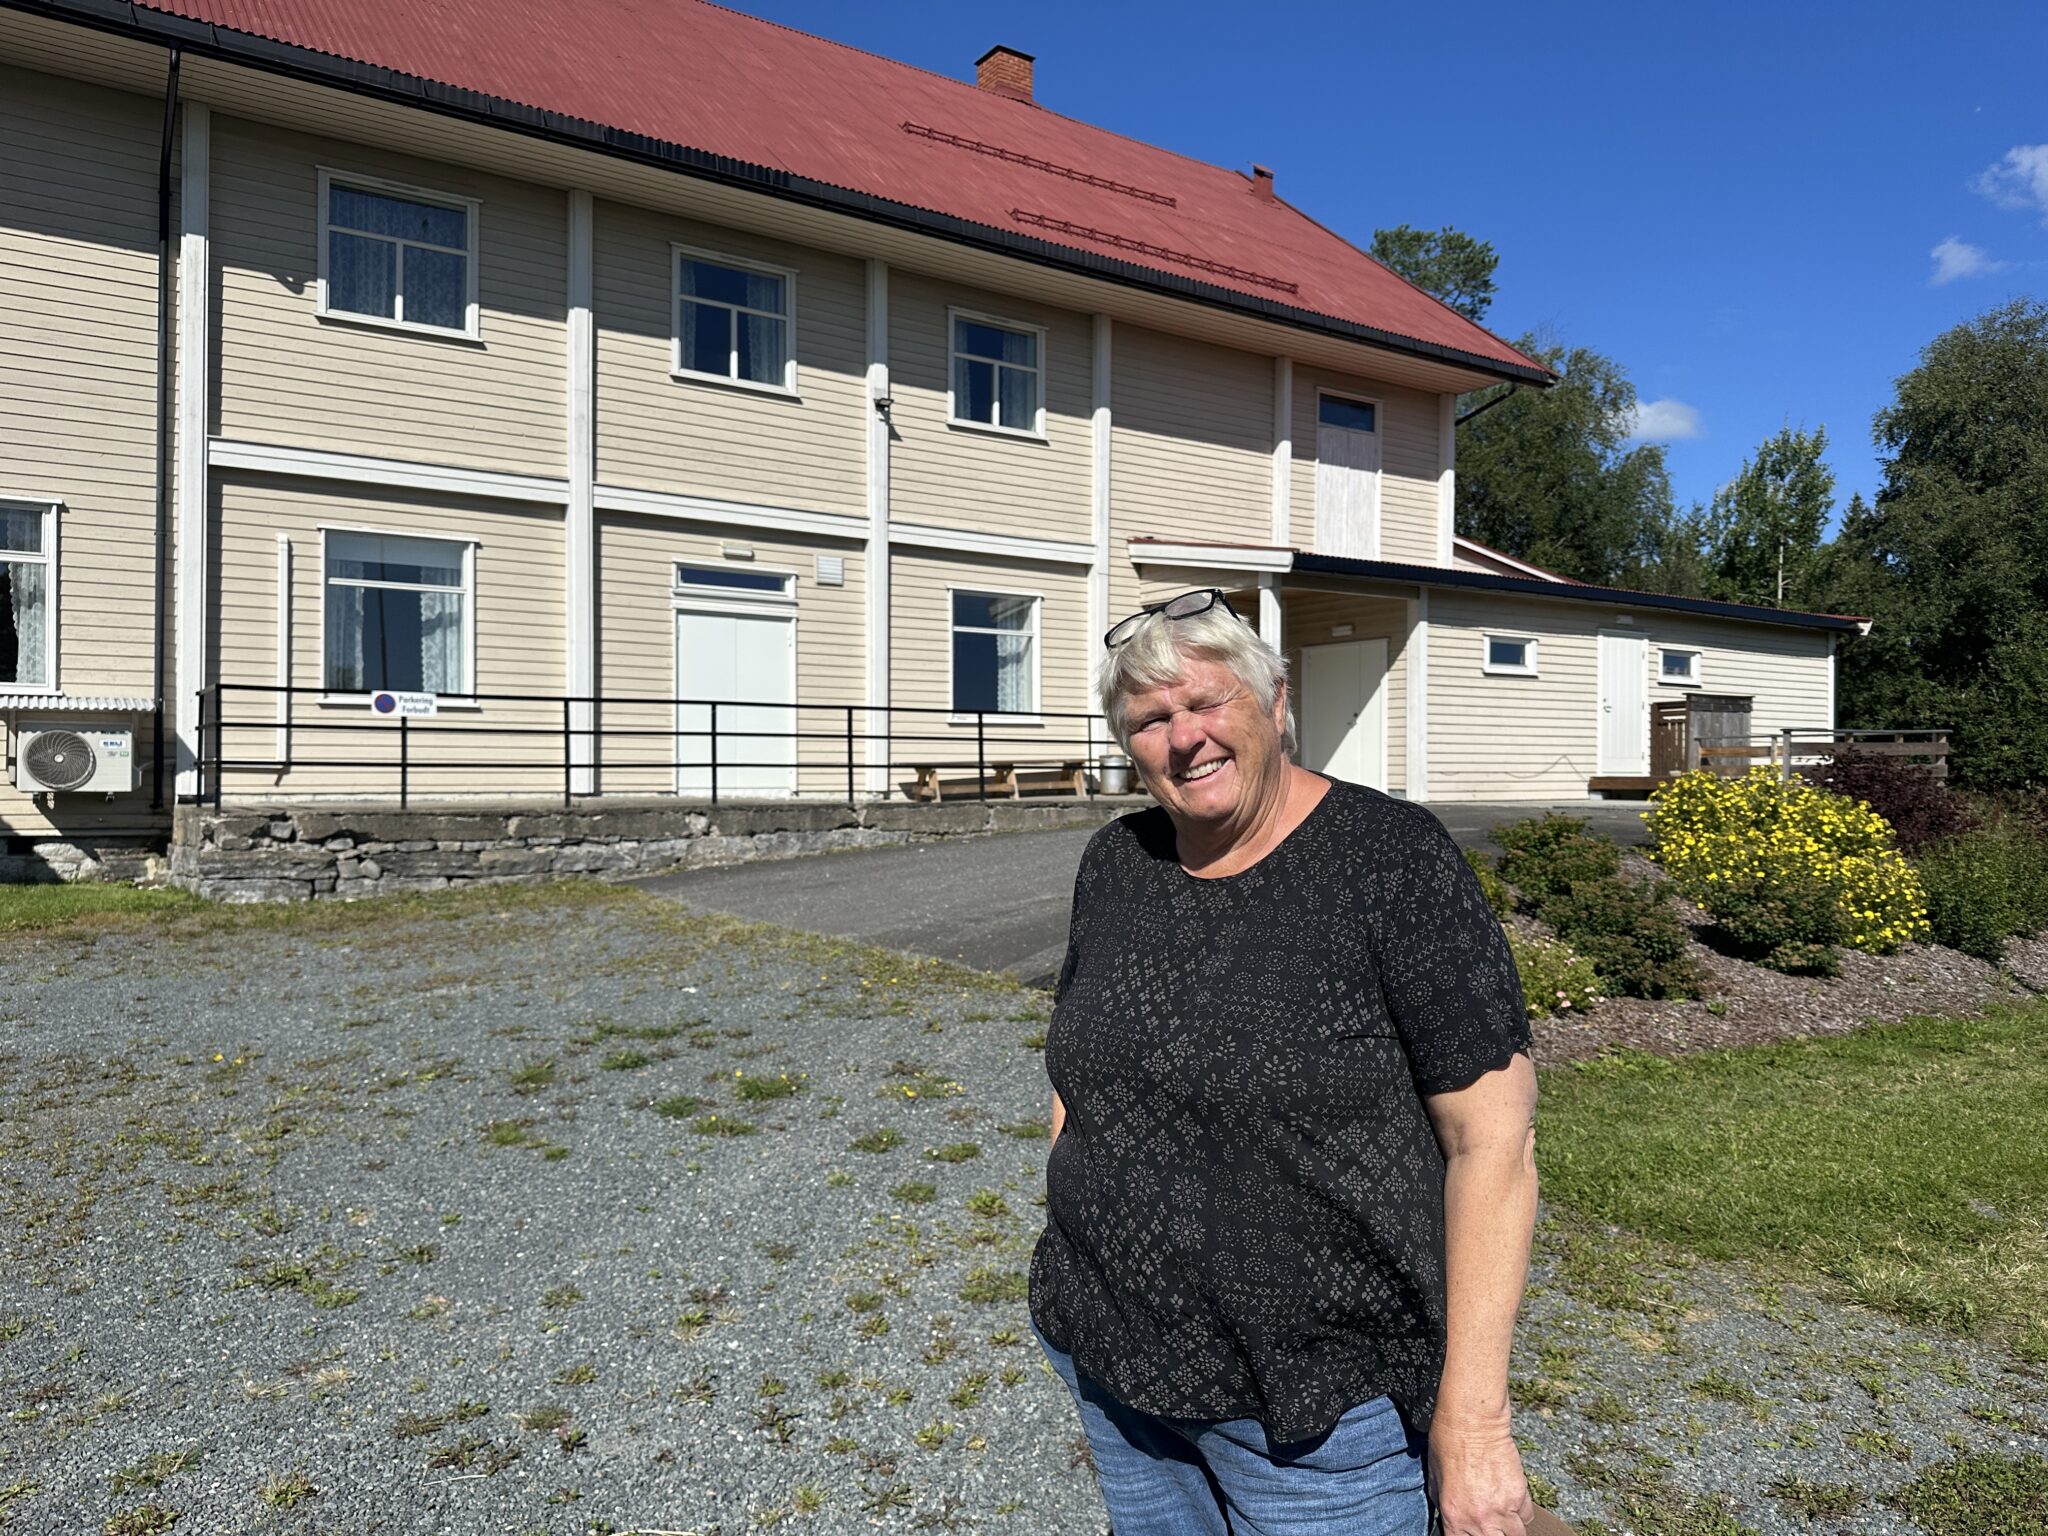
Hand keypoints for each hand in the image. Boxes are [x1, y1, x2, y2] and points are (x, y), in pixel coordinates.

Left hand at [1429, 1414, 1535, 1535]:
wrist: (1471, 1421)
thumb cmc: (1447, 1442)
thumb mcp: (1433, 1478)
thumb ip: (1442, 1504)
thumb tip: (1449, 1516)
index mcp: (1454, 1517)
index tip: (1468, 1531)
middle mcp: (1480, 1519)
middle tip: (1489, 1526)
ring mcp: (1503, 1509)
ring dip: (1509, 1530)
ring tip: (1502, 1519)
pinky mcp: (1520, 1495)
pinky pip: (1526, 1516)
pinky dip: (1521, 1513)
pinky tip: (1512, 1503)